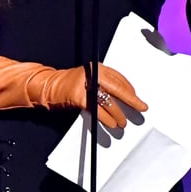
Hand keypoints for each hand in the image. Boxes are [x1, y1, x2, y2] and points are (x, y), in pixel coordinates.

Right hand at [32, 62, 147, 128]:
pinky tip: (111, 124)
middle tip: (141, 107)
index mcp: (98, 68)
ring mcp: (86, 85)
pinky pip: (98, 110)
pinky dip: (106, 119)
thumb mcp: (90, 80)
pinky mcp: (79, 97)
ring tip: (123, 122)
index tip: (137, 98)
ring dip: (118, 114)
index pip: (119, 78)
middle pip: (117, 88)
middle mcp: (93, 73)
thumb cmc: (69, 85)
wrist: (49, 86)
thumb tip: (125, 95)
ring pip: (108, 101)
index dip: (130, 90)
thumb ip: (105, 85)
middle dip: (131, 100)